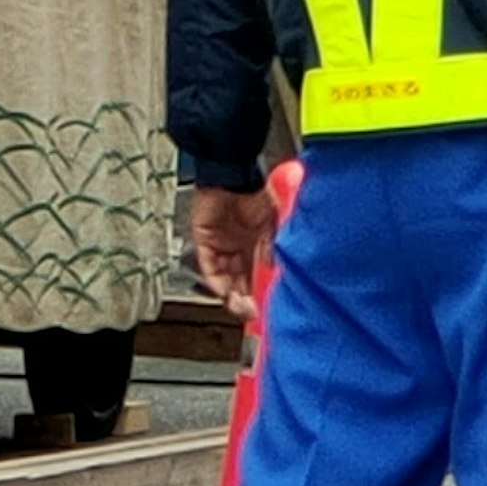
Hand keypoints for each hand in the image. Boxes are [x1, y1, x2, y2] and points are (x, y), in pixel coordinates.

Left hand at [183, 183, 265, 319]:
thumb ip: (278, 247)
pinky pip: (209, 269)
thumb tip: (281, 273)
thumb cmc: (258, 191)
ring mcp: (222, 247)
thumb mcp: (277, 224)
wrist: (234, 170)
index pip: (260, 279)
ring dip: (234, 298)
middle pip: (243, 284)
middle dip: (249, 302)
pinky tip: (227, 293)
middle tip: (257, 315)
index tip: (270, 311)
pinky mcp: (205, 241)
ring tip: (243, 308)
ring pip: (226, 281)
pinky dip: (218, 283)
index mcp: (259, 246)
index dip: (264, 296)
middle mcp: (240, 249)